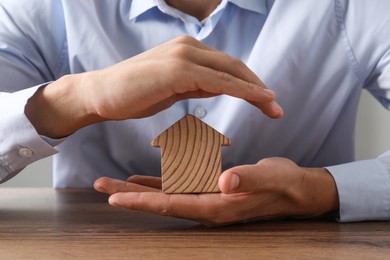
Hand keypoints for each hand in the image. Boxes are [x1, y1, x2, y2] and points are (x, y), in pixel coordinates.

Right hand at [26, 36, 282, 137]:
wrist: (101, 95)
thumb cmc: (134, 94)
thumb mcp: (173, 88)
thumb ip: (196, 84)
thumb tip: (218, 87)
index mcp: (188, 50)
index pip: (227, 66)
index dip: (249, 83)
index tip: (265, 101)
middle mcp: (189, 47)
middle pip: (234, 66)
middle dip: (259, 87)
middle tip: (276, 107)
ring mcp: (183, 56)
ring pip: (230, 72)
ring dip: (255, 90)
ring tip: (274, 107)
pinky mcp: (178, 69)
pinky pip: (218, 81)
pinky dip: (240, 90)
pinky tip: (256, 100)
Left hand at [94, 157, 338, 225]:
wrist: (296, 190)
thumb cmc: (286, 185)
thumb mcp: (272, 179)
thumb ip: (249, 180)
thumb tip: (225, 182)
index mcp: (218, 206)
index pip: (173, 204)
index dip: (144, 202)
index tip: (115, 197)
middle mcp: (207, 206)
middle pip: (161, 202)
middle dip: (130, 196)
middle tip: (99, 186)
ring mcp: (207, 199)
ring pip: (165, 195)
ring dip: (138, 190)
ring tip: (111, 183)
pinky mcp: (209, 190)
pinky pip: (177, 188)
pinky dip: (157, 184)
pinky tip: (141, 180)